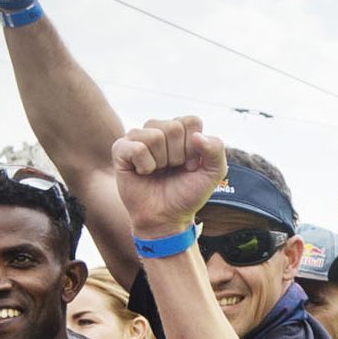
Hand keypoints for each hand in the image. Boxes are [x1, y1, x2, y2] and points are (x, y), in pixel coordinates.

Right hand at [112, 116, 224, 240]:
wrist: (166, 217)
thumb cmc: (187, 194)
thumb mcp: (212, 174)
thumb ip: (216, 150)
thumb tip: (197, 136)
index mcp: (181, 131)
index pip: (191, 121)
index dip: (194, 147)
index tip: (191, 165)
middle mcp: (159, 129)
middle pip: (173, 127)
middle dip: (178, 155)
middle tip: (173, 170)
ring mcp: (138, 137)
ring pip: (154, 136)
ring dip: (161, 161)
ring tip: (158, 171)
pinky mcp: (121, 148)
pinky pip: (137, 148)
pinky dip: (145, 166)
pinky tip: (143, 172)